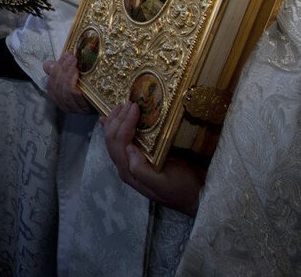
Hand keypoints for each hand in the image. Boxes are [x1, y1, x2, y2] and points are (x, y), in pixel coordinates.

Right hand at [43, 53, 94, 113]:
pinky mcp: (85, 109)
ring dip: (67, 74)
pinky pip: (74, 94)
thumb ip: (59, 70)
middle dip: (62, 69)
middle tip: (71, 57)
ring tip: (74, 62)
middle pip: (56, 87)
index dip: (55, 69)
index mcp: (58, 97)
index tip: (65, 55)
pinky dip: (72, 81)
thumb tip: (47, 65)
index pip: (51, 84)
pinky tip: (77, 72)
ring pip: (63, 90)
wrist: (111, 99)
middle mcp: (64, 105)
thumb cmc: (91, 85)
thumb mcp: (73, 75)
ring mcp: (74, 108)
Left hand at [102, 102, 203, 216]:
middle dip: (118, 119)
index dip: (124, 123)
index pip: (119, 143)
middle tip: (130, 103)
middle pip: (112, 139)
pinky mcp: (136, 158)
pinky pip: (119, 140)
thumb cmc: (181, 189)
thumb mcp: (163, 183)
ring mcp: (129, 162)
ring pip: (113, 139)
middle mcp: (125, 167)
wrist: (194, 197)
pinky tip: (105, 119)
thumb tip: (129, 149)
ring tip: (121, 106)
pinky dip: (112, 127)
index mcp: (129, 172)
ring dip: (115, 121)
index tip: (135, 107)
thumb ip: (142, 170)